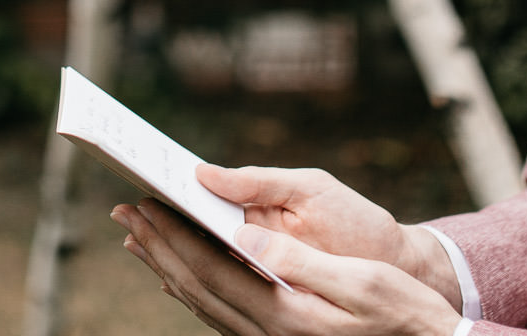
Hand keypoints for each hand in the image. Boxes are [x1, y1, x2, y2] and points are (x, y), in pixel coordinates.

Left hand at [112, 198, 462, 335]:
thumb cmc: (402, 310)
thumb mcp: (359, 279)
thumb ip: (297, 261)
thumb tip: (242, 235)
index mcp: (283, 314)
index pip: (210, 270)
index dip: (172, 235)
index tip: (143, 204)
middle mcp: (268, 335)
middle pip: (195, 287)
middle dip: (157, 247)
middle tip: (124, 213)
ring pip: (202, 303)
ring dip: (167, 267)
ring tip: (140, 238)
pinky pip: (220, 314)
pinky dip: (193, 289)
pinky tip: (182, 274)